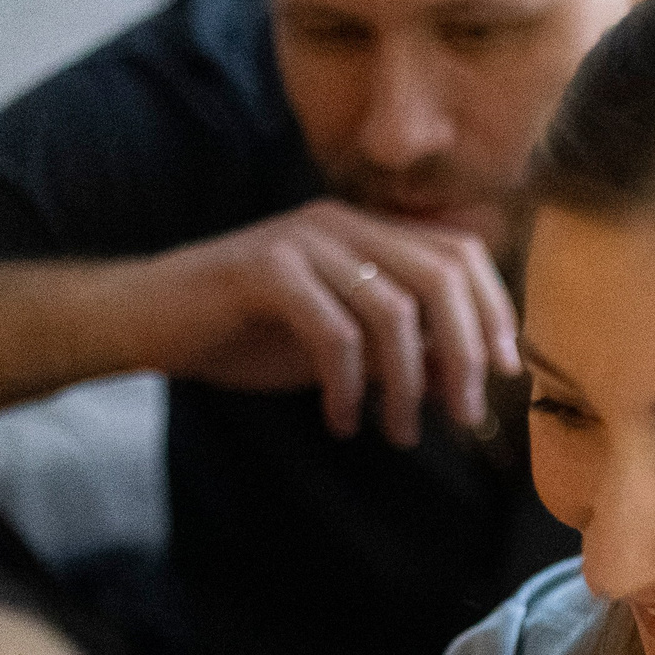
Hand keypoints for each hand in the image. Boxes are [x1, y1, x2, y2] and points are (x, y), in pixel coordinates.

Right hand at [131, 199, 521, 446]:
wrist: (149, 320)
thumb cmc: (247, 332)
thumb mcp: (341, 344)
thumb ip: (402, 351)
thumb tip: (469, 381)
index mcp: (367, 230)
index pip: (460, 253)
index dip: (493, 311)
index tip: (505, 373)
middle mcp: (341, 223)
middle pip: (441, 275)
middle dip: (465, 352)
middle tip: (466, 416)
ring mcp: (302, 240)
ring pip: (392, 309)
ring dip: (407, 383)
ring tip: (399, 431)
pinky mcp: (262, 269)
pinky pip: (332, 331)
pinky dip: (347, 384)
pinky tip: (342, 420)